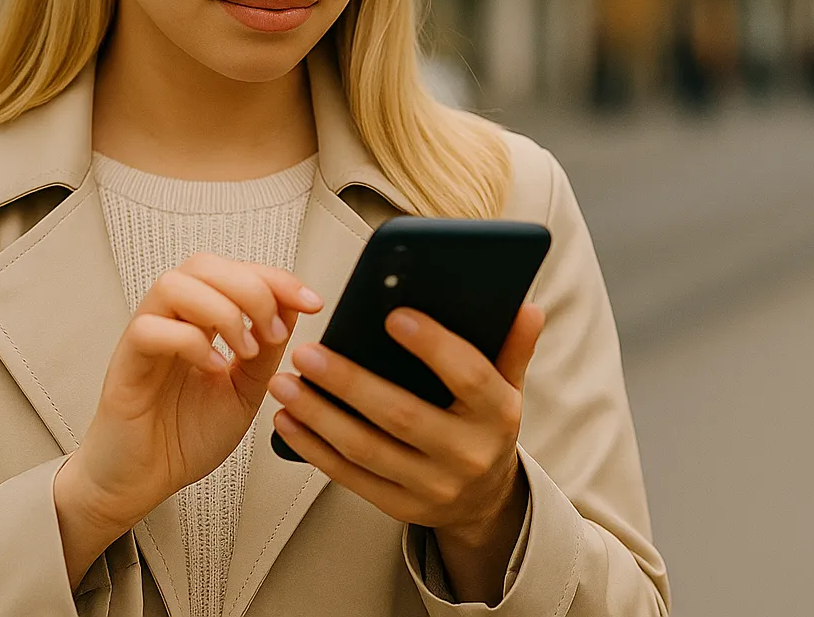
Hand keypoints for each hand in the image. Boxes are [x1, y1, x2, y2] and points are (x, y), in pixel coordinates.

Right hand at [54, 254, 322, 584]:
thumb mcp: (245, 389)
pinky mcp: (125, 365)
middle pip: (203, 265)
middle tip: (273, 330)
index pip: (234, 271)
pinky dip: (190, 343)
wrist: (144, 481)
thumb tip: (292, 306)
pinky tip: (214, 369)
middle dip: (251, 288)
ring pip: (172, 285)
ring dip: (221, 310)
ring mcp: (145, 338)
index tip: (312, 303)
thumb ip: (266, 349)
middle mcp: (171, 320)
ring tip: (244, 350)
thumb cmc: (185, 436)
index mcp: (199, 319)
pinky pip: (148, 330)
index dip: (276, 278)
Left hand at [267, 303, 545, 600]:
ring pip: (367, 448)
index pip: (468, 376)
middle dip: (350, 382)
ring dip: (319, 415)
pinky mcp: (401, 507)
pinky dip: (314, 448)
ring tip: (287, 382)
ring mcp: (433, 487)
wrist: (485, 499)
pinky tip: (288, 420)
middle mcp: (468, 455)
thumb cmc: (486, 425)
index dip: (433, 345)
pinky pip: (350, 476)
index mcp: (497, 415)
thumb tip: (526, 307)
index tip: (392, 314)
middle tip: (308, 352)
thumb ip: (512, 346)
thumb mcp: (508, 385)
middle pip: (402, 416)